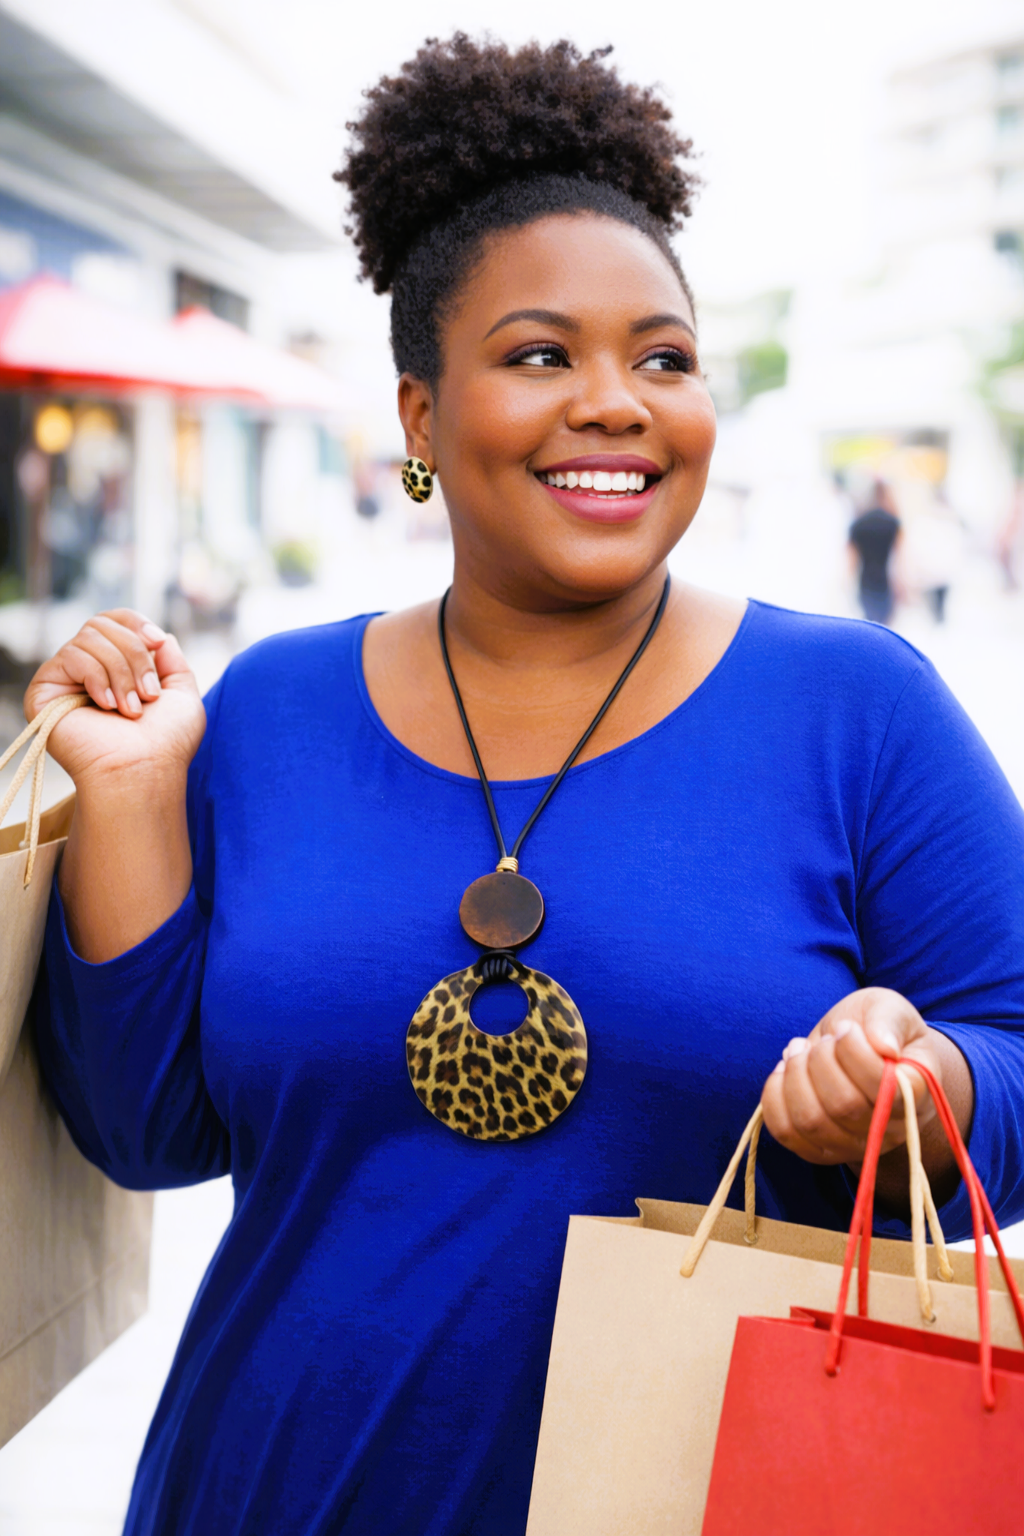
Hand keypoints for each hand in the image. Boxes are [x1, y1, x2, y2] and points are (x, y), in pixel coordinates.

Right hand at [24, 609, 205, 788]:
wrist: (145, 770)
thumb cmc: (167, 742)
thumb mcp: (182, 693)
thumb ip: (171, 658)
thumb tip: (156, 633)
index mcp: (116, 668)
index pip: (115, 620)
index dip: (136, 623)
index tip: (158, 642)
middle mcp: (87, 671)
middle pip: (102, 624)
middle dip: (135, 655)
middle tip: (148, 694)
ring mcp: (65, 681)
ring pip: (89, 637)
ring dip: (121, 672)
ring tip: (131, 709)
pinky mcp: (44, 692)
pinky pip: (71, 655)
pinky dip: (97, 677)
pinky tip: (106, 706)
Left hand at [760, 987, 966, 1169]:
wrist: (857, 1049)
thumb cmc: (875, 1027)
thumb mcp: (888, 1008)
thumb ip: (888, 1020)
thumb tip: (884, 1046)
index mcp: (914, 1093)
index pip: (883, 1087)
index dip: (853, 1051)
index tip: (845, 1027)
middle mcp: (888, 1130)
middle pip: (843, 1106)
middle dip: (821, 1061)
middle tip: (823, 1040)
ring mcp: (853, 1145)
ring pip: (811, 1122)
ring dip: (794, 1076)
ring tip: (799, 1050)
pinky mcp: (819, 1150)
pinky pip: (786, 1133)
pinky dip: (774, 1096)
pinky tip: (784, 1070)